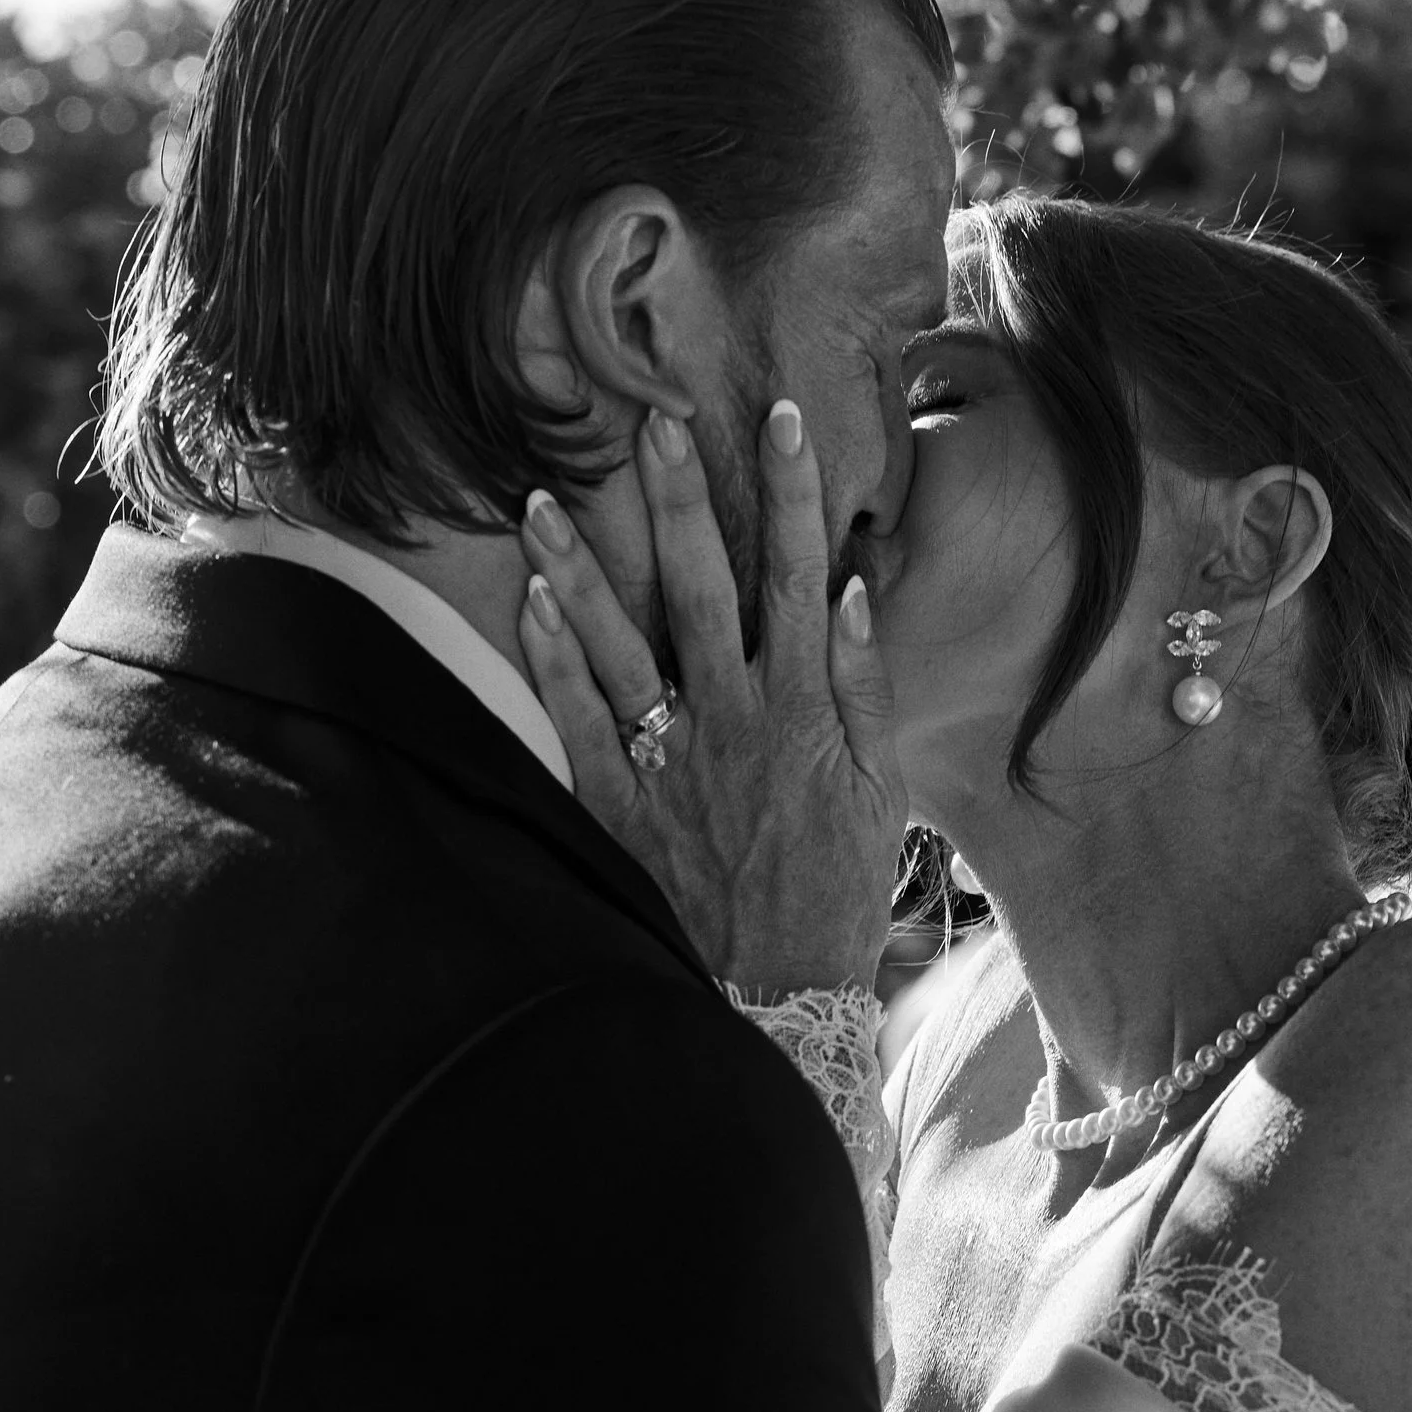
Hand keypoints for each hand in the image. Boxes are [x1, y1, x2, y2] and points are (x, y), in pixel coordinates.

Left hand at [518, 402, 904, 997]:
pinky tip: (529, 601)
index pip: (796, 577)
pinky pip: (577, 720)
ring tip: (543, 500)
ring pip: (618, 645)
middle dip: (678, 501)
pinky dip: (552, 659)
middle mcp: (730, 720)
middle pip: (702, 589)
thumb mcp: (882, 786)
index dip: (790, 495)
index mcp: (801, 709)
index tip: (779, 421)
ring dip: (581, 568)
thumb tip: (852, 588)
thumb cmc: (837, 884)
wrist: (782, 991)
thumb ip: (865, 685)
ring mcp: (667, 760)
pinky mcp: (618, 803)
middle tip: (652, 424)